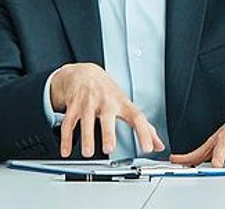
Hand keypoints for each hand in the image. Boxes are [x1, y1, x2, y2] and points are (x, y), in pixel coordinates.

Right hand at [49, 63, 163, 158]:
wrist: (84, 73)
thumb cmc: (108, 92)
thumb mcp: (126, 105)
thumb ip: (144, 126)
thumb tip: (158, 144)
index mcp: (122, 103)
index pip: (137, 117)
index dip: (144, 132)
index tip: (148, 147)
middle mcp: (106, 102)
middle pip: (107, 117)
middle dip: (108, 133)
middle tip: (109, 148)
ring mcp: (88, 102)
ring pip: (86, 119)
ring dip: (86, 137)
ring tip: (88, 152)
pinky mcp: (73, 104)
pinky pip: (68, 122)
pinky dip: (66, 138)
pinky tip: (66, 150)